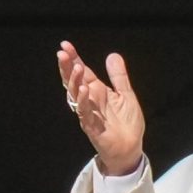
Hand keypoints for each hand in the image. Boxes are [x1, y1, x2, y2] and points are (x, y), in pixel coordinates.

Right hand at [57, 41, 144, 175]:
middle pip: (74, 81)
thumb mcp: (126, 94)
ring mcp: (88, 113)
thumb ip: (119, 76)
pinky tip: (84, 90)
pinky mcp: (92, 126)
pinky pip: (85, 112)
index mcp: (97, 91)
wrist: (130, 147)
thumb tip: (112, 55)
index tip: (65, 45)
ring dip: (75, 81)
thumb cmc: (126, 123)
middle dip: (67, 67)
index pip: (82, 72)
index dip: (74, 59)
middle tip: (62, 53)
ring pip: (76, 95)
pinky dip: (83, 101)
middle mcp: (89, 101)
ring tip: (77, 67)